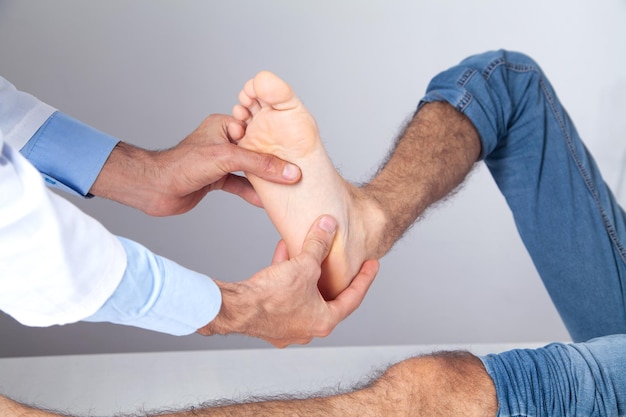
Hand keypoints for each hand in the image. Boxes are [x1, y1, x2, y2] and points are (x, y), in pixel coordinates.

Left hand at [90, 114, 301, 215]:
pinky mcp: (216, 179)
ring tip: (287, 186)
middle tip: (296, 170)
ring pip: (250, 169)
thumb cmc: (183, 165)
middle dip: (274, 162)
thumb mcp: (227, 158)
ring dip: (265, 180)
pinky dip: (253, 193)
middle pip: (256, 151)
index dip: (277, 141)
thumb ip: (260, 164)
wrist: (154, 189)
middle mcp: (223, 141)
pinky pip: (240, 185)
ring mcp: (220, 162)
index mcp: (224, 125)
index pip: (258, 131)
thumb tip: (289, 172)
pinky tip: (267, 202)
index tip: (298, 152)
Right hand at [197, 215, 378, 346]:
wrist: (236, 308)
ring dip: (306, 272)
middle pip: (327, 297)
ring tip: (307, 249)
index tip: (373, 265)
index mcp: (324, 321)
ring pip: (304, 295)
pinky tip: (283, 253)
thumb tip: (329, 225)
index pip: (353, 298)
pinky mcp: (269, 321)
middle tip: (340, 259)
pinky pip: (285, 296)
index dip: (365, 278)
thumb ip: (318, 244)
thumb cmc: (271, 295)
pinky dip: (287, 277)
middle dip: (330, 274)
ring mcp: (287, 328)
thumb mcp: (304, 265)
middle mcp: (307, 329)